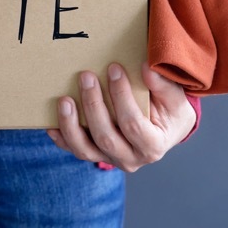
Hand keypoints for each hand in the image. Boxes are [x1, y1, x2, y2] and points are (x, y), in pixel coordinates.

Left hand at [47, 62, 195, 172]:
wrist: (167, 128)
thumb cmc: (171, 111)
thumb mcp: (176, 97)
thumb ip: (163, 85)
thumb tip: (146, 68)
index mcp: (153, 146)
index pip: (134, 125)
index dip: (122, 97)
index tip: (113, 69)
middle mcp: (131, 159)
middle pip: (106, 137)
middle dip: (93, 105)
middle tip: (86, 76)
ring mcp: (111, 159)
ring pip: (85, 149)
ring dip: (71, 124)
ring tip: (64, 100)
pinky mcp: (96, 155)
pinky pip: (75, 149)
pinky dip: (61, 138)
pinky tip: (51, 124)